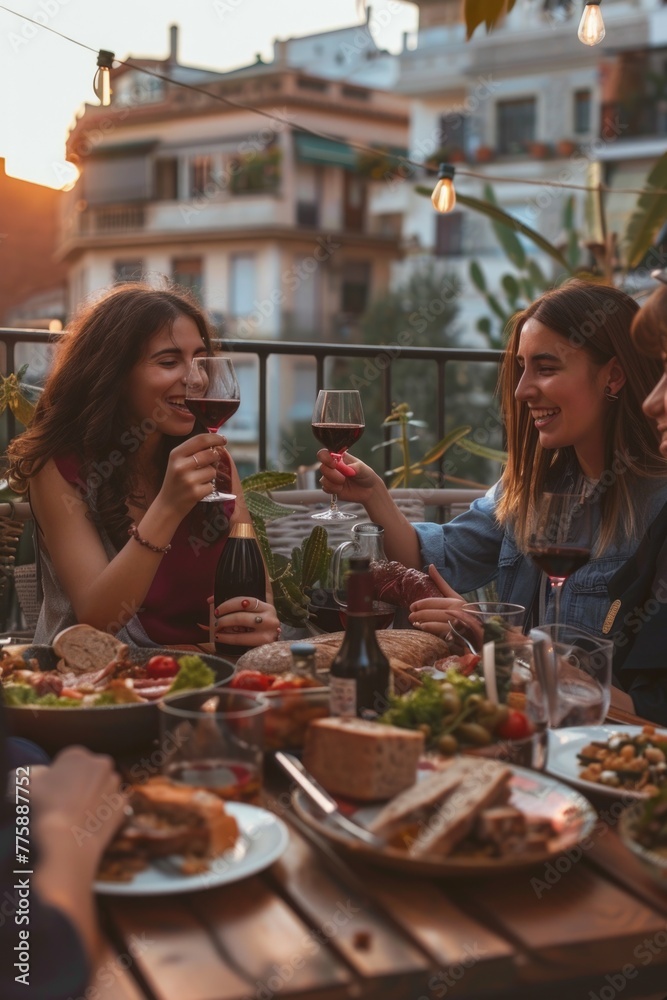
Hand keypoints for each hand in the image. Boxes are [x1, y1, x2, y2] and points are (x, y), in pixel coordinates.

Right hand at [31, 746, 125, 875]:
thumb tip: (37, 773)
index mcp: (77, 754)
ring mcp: (115, 784)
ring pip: (103, 786)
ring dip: (94, 795)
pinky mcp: (121, 803)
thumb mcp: (28, 784)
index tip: (53, 792)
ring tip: (77, 814)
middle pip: (88, 772)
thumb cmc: (45, 808)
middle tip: (65, 803)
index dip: (59, 778)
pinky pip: (112, 804)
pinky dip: (104, 811)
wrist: (66, 839)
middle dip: (80, 783)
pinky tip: (90, 821)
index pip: (68, 762)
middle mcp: (101, 763)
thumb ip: (34, 772)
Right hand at [159, 432, 226, 512]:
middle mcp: (181, 465)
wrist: (167, 505)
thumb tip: (216, 443)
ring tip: (198, 481)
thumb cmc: (176, 481)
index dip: (215, 437)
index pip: (200, 440)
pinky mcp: (195, 492)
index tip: (224, 439)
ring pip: (213, 470)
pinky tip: (198, 490)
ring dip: (210, 476)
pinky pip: (212, 485)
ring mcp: (188, 479)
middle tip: (209, 464)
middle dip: (214, 458)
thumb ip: (193, 451)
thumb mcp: (178, 462)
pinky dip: (208, 488)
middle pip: (210, 454)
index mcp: (175, 454)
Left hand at [212, 596, 281, 647]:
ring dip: (225, 626)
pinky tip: (219, 637)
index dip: (229, 604)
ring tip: (216, 629)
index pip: (245, 601)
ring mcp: (269, 632)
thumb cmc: (258, 627)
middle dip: (225, 618)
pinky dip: (227, 638)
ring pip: (241, 626)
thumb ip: (236, 605)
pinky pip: (241, 639)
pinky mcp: (264, 643)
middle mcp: (270, 618)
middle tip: (216, 621)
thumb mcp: (252, 614)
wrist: (273, 648)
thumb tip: (209, 600)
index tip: (217, 610)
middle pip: (241, 615)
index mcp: (267, 607)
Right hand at [317, 448, 379, 503]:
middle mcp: (332, 466)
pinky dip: (333, 489)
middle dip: (331, 473)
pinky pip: (325, 488)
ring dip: (333, 482)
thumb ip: (355, 467)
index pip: (325, 454)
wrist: (368, 490)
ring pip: (323, 479)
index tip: (333, 464)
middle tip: (343, 478)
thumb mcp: (363, 469)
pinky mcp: (330, 488)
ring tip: (344, 482)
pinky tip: (341, 489)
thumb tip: (346, 468)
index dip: (325, 458)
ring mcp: (330, 477)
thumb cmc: (366, 475)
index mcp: (338, 457)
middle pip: (322, 467)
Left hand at [408, 565, 482, 645]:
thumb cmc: (463, 610)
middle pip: (433, 613)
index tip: (411, 607)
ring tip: (416, 624)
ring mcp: (458, 626)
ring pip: (436, 625)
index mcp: (456, 602)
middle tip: (410, 617)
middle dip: (419, 615)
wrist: (480, 630)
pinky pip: (442, 636)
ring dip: (424, 624)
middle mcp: (457, 612)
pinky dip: (432, 633)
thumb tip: (430, 565)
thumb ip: (440, 582)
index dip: (421, 604)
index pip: (434, 602)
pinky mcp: (458, 638)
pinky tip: (425, 631)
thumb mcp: (454, 595)